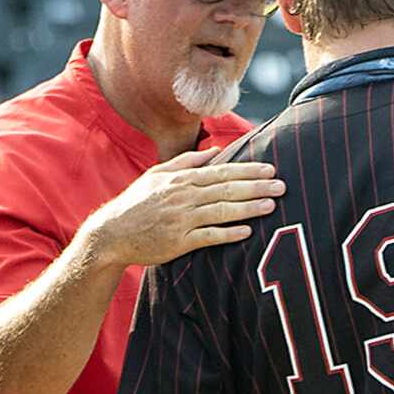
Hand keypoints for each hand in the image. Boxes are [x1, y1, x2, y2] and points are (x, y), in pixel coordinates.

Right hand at [83, 148, 283, 269]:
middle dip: (256, 187)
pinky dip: (228, 233)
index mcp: (181, 180)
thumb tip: (215, 151)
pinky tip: (247, 232)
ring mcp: (181, 220)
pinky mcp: (178, 242)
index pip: (221, 172)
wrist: (111, 234)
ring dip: (248, 208)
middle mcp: (183, 197)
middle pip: (226, 189)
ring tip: (271, 206)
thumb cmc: (136, 204)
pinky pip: (208, 237)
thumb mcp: (157, 175)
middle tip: (281, 185)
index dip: (247, 170)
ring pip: (221, 211)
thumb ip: (187, 162)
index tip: (269, 169)